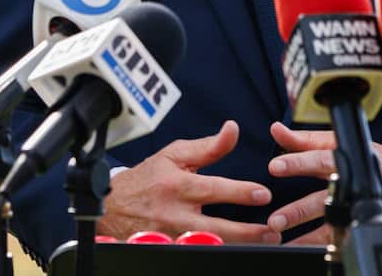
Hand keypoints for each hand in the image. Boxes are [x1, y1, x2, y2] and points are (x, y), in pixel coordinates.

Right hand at [96, 120, 281, 244]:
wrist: (110, 207)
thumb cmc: (146, 179)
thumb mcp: (174, 155)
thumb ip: (208, 146)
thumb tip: (233, 129)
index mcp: (178, 186)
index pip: (213, 189)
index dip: (240, 193)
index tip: (264, 194)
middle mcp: (174, 214)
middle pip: (214, 228)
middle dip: (246, 232)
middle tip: (271, 231)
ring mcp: (169, 237)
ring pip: (206, 246)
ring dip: (235, 246)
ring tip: (263, 244)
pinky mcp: (165, 250)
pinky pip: (193, 253)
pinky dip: (214, 252)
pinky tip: (235, 251)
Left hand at [265, 121, 381, 245]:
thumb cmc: (373, 159)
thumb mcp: (340, 143)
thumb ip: (305, 139)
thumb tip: (276, 129)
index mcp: (346, 158)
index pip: (321, 157)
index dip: (298, 161)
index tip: (276, 166)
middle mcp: (352, 183)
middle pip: (324, 197)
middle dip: (299, 209)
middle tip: (276, 218)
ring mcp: (357, 206)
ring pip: (329, 221)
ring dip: (304, 232)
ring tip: (282, 235)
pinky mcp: (360, 222)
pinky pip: (336, 236)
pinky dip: (315, 242)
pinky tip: (298, 245)